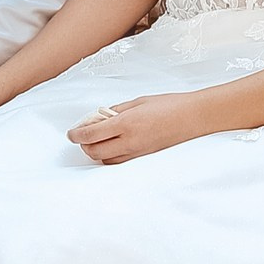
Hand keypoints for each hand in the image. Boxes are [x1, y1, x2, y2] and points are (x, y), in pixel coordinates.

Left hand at [67, 94, 205, 164]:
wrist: (192, 117)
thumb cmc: (169, 105)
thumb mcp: (138, 101)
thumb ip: (117, 110)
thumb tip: (101, 117)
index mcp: (126, 123)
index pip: (91, 134)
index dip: (76, 135)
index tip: (71, 133)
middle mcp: (129, 141)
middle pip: (94, 151)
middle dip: (83, 145)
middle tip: (81, 135)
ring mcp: (137, 152)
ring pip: (106, 160)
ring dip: (96, 152)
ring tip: (97, 140)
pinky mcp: (144, 157)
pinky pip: (120, 161)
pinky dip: (110, 156)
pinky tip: (112, 146)